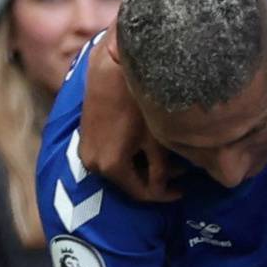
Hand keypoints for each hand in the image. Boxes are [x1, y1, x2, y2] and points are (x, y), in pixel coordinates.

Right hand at [79, 38, 177, 202]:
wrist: (110, 70)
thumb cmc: (137, 103)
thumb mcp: (155, 140)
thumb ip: (160, 169)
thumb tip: (164, 187)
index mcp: (112, 166)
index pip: (141, 193)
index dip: (163, 195)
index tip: (182, 191)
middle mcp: (94, 164)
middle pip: (129, 183)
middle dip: (155, 181)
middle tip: (179, 173)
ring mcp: (86, 151)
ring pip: (119, 170)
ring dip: (142, 169)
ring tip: (167, 161)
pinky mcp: (84, 139)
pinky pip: (109, 158)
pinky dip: (129, 158)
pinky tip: (147, 150)